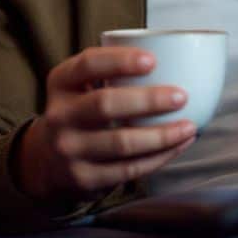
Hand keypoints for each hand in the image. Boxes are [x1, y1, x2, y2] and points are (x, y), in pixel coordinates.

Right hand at [15, 47, 196, 207]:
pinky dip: (159, 157)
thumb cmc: (79, 113)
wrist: (48, 161)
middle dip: (148, 100)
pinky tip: (178, 145)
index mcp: (61, 83)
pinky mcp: (85, 177)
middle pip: (105, 104)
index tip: (153, 60)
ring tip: (189, 126)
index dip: (120, 61)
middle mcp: (60, 115)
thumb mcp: (79, 86)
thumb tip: (172, 60)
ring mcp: (70, 149)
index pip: (87, 65)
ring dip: (161, 135)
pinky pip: (129, 168)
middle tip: (180, 96)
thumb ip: (110, 71)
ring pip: (122, 142)